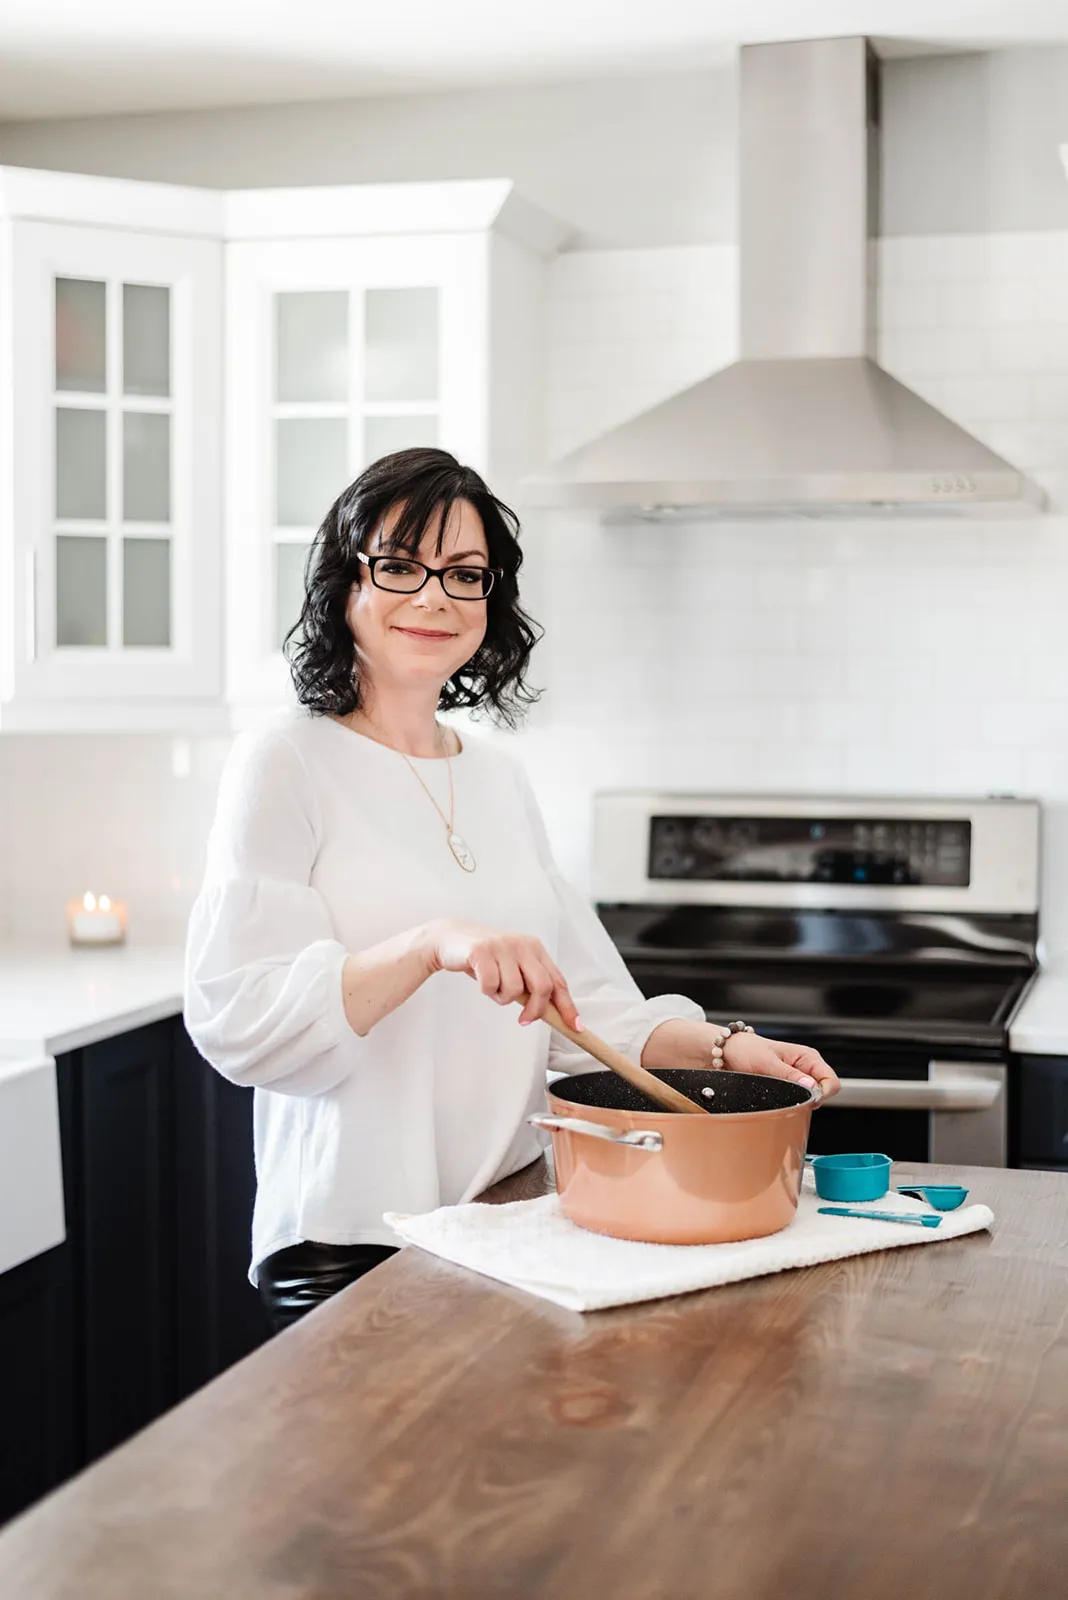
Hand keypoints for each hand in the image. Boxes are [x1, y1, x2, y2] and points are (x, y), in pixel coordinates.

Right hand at [426, 919, 580, 1029]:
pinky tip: (480, 980)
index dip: (567, 1005)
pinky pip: (491, 986)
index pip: (558, 980)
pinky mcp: (482, 951)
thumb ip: (530, 983)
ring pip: (514, 990)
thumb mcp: (513, 967)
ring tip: (493, 986)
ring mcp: (503, 946)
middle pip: (542, 987)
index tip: (574, 1026)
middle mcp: (522, 945)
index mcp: (535, 948)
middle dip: (535, 1010)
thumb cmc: (485, 958)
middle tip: (523, 1019)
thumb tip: (551, 1012)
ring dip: (502, 998)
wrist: (449, 938)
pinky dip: (486, 991)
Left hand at [721, 1030, 839, 1096]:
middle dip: (811, 1099)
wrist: (729, 1052)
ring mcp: (800, 1078)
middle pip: (825, 1093)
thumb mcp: (767, 1063)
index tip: (807, 1098)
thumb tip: (810, 1086)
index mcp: (808, 1057)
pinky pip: (800, 1099)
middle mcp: (807, 1067)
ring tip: (780, 1093)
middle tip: (790, 1096)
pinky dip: (793, 1102)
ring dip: (801, 1101)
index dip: (823, 1094)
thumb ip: (789, 1075)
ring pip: (813, 1098)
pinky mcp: (790, 1086)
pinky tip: (779, 1097)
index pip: (831, 1082)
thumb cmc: (747, 1050)